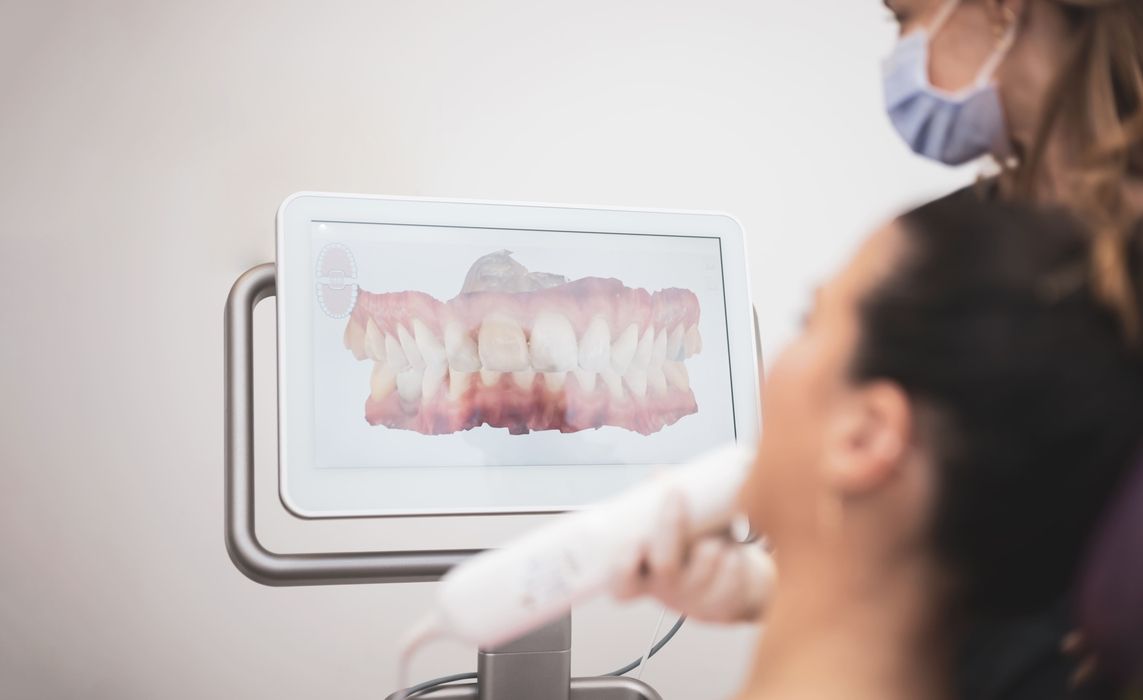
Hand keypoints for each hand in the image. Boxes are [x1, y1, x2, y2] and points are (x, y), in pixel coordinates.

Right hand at [611, 490, 775, 623]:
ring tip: (719, 530)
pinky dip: (735, 550)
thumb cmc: (693, 556)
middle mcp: (667, 591)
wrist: (733, 588)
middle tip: (675, 493)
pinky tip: (734, 548)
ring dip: (713, 537)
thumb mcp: (672, 535)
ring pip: (705, 558)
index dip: (624, 566)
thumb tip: (657, 474)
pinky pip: (732, 567)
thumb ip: (660, 507)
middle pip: (665, 565)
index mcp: (645, 578)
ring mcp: (696, 599)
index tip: (634, 539)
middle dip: (670, 525)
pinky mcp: (725, 600)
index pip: (623, 584)